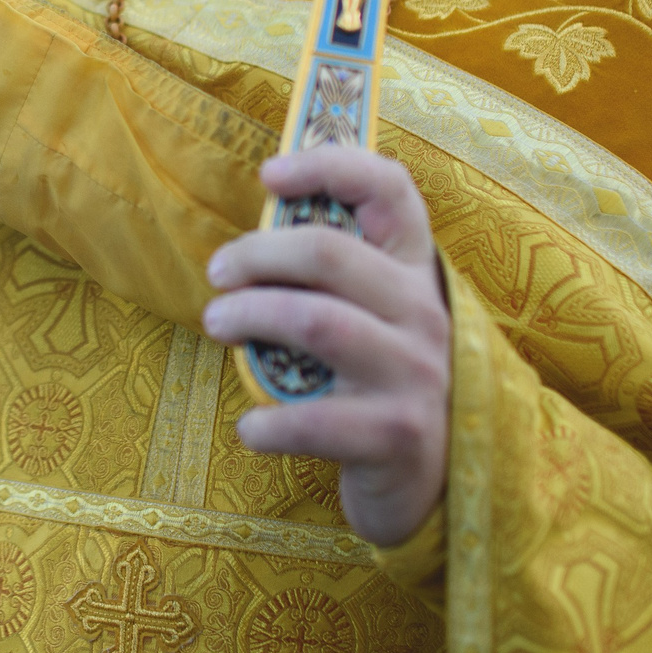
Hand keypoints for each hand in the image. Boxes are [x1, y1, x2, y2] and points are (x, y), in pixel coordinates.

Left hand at [205, 147, 451, 545]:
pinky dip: (269, 422)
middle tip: (218, 274)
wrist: (433, 486)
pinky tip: (250, 429)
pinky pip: (316, 419)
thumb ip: (332, 279)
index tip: (269, 173)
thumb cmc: (377, 386)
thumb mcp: (372, 321)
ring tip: (218, 323)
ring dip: (252, 315)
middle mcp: (423, 313)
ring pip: (317, 321)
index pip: (391, 191)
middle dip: (258, 253)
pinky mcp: (399, 434)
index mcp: (414, 273)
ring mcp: (416, 374)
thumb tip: (251, 240)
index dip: (330, 166)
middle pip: (329, 251)